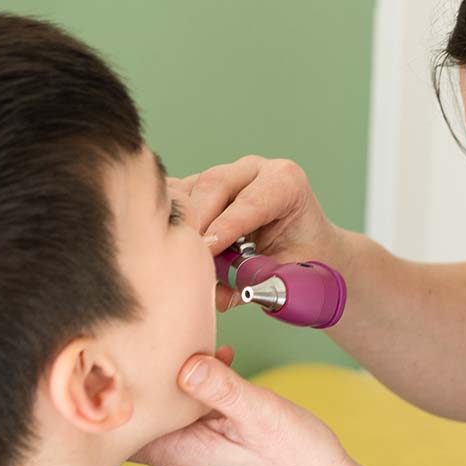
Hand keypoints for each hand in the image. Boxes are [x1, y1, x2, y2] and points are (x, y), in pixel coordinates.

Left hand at [129, 353, 404, 465]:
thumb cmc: (299, 461)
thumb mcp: (260, 413)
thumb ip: (219, 387)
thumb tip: (181, 363)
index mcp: (178, 452)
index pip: (123, 420)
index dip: (118, 383)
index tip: (130, 348)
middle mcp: (177, 461)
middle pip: (141, 415)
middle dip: (149, 375)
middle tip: (168, 338)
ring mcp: (194, 461)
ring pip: (166, 416)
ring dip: (178, 383)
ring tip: (204, 350)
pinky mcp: (212, 457)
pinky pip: (189, 421)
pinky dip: (198, 395)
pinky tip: (222, 371)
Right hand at [171, 156, 343, 311]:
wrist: (304, 245)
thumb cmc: (300, 257)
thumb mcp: (289, 271)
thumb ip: (257, 280)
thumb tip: (217, 295)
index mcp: (285, 182)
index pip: (251, 201)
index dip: (227, 226)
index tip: (208, 250)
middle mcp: (253, 170)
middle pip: (214, 184)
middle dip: (197, 220)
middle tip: (185, 254)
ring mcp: (224, 174)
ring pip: (189, 187)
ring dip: (178, 219)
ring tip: (173, 252)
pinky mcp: (200, 185)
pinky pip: (175, 195)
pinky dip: (167, 215)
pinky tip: (161, 238)